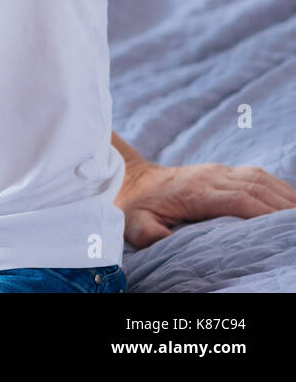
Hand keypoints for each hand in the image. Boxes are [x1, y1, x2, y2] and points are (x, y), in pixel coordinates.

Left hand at [116, 159, 295, 248]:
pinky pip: (256, 174)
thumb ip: (152, 234)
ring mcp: (217, 171)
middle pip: (256, 188)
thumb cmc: (136, 205)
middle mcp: (210, 177)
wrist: (132, 178)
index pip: (238, 199)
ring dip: (284, 195)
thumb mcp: (136, 223)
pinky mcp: (221, 171)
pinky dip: (276, 186)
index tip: (282, 226)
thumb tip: (169, 242)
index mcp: (194, 191)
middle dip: (282, 206)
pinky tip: (289, 200)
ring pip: (259, 179)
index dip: (264, 211)